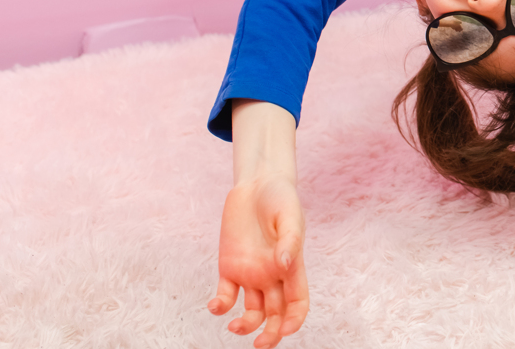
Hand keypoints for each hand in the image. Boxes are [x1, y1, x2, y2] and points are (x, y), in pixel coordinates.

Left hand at [208, 174, 307, 347]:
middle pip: (275, 314)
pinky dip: (221, 305)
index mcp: (292, 266)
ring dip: (246, 325)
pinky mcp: (229, 267)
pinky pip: (226, 294)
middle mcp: (273, 275)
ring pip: (251, 311)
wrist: (256, 183)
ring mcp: (251, 273)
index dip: (295, 319)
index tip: (286, 330)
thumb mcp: (289, 215)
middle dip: (271, 333)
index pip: (298, 302)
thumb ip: (289, 240)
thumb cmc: (280, 197)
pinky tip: (216, 306)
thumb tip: (284, 265)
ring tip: (235, 327)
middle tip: (261, 344)